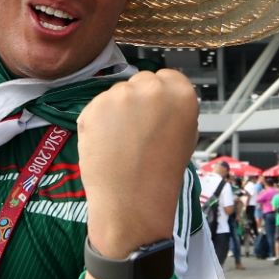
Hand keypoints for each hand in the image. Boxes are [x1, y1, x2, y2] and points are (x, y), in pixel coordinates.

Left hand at [79, 69, 198, 257]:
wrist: (133, 202)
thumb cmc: (164, 173)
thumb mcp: (187, 135)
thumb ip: (174, 109)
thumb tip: (161, 99)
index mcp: (180, 92)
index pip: (168, 76)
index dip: (160, 95)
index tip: (156, 112)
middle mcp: (150, 87)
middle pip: (141, 81)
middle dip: (138, 100)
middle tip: (137, 130)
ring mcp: (119, 95)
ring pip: (117, 94)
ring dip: (117, 111)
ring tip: (121, 142)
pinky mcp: (92, 107)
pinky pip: (96, 108)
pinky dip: (98, 122)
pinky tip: (106, 145)